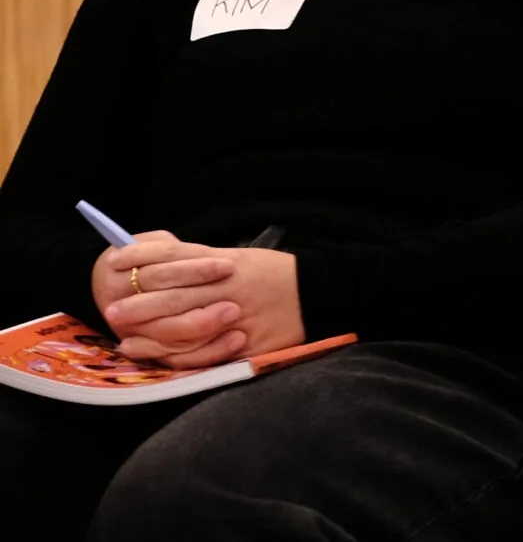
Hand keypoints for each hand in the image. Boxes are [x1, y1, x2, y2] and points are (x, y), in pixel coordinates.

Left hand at [99, 239, 304, 367]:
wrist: (321, 293)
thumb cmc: (278, 274)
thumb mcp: (244, 257)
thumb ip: (204, 260)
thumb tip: (160, 259)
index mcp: (227, 262)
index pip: (175, 257)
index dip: (141, 260)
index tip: (115, 263)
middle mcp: (227, 288)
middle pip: (172, 295)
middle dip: (138, 303)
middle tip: (112, 310)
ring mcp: (235, 317)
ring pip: (181, 326)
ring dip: (148, 331)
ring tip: (124, 334)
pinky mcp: (242, 344)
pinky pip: (200, 353)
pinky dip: (171, 354)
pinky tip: (151, 352)